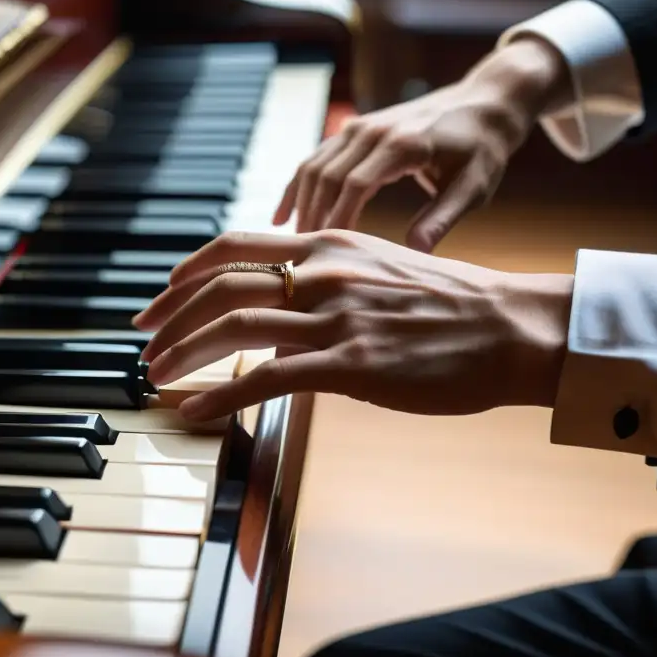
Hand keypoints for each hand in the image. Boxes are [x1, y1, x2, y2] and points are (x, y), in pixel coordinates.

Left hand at [133, 230, 572, 421]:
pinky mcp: (353, 364)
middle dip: (169, 315)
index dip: (186, 272)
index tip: (160, 298)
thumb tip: (281, 303)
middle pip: (220, 284)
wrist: (512, 326)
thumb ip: (326, 276)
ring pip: (234, 324)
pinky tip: (196, 413)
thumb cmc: (452, 303)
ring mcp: (336, 317)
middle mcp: (324, 272)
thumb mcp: (379, 267)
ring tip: (158, 376)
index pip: (235, 245)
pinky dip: (220, 396)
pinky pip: (267, 377)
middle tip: (144, 342)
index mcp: (329, 243)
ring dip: (184, 352)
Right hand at [273, 37, 567, 249]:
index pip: (355, 185)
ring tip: (292, 246)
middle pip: (327, 177)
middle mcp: (375, 130)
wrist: (486, 102)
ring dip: (300, 205)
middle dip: (312, 219)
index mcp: (403, 144)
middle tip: (303, 259)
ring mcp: (361, 126)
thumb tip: (415, 254)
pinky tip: (281, 216)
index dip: (337, 220)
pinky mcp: (356, 129)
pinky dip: (296, 187)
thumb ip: (443, 218)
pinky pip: (316, 159)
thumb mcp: (474, 187)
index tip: (326, 254)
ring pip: (314, 167)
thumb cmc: (484, 148)